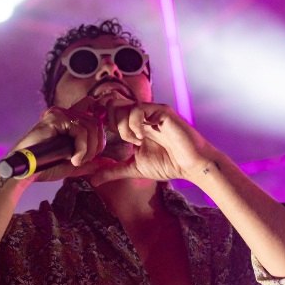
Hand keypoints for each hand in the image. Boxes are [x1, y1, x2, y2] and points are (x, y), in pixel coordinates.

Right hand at [11, 96, 104, 182]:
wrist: (25, 171)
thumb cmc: (43, 168)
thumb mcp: (69, 165)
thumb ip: (85, 162)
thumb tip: (101, 164)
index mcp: (67, 121)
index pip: (89, 107)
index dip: (99, 120)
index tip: (98, 141)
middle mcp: (64, 113)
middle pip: (95, 122)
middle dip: (96, 145)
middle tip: (85, 161)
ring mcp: (60, 114)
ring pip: (90, 127)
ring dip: (88, 149)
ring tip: (77, 162)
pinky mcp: (56, 118)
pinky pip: (80, 131)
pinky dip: (81, 148)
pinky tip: (73, 159)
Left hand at [87, 92, 216, 184]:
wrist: (191, 166)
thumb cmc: (168, 165)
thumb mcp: (133, 169)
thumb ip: (113, 171)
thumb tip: (93, 180)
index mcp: (133, 124)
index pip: (109, 112)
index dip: (102, 121)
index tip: (103, 139)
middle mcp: (140, 115)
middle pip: (111, 104)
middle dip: (110, 123)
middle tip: (122, 140)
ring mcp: (150, 111)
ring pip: (122, 106)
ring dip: (123, 126)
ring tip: (136, 141)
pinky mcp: (161, 111)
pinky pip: (138, 109)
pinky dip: (134, 124)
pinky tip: (141, 138)